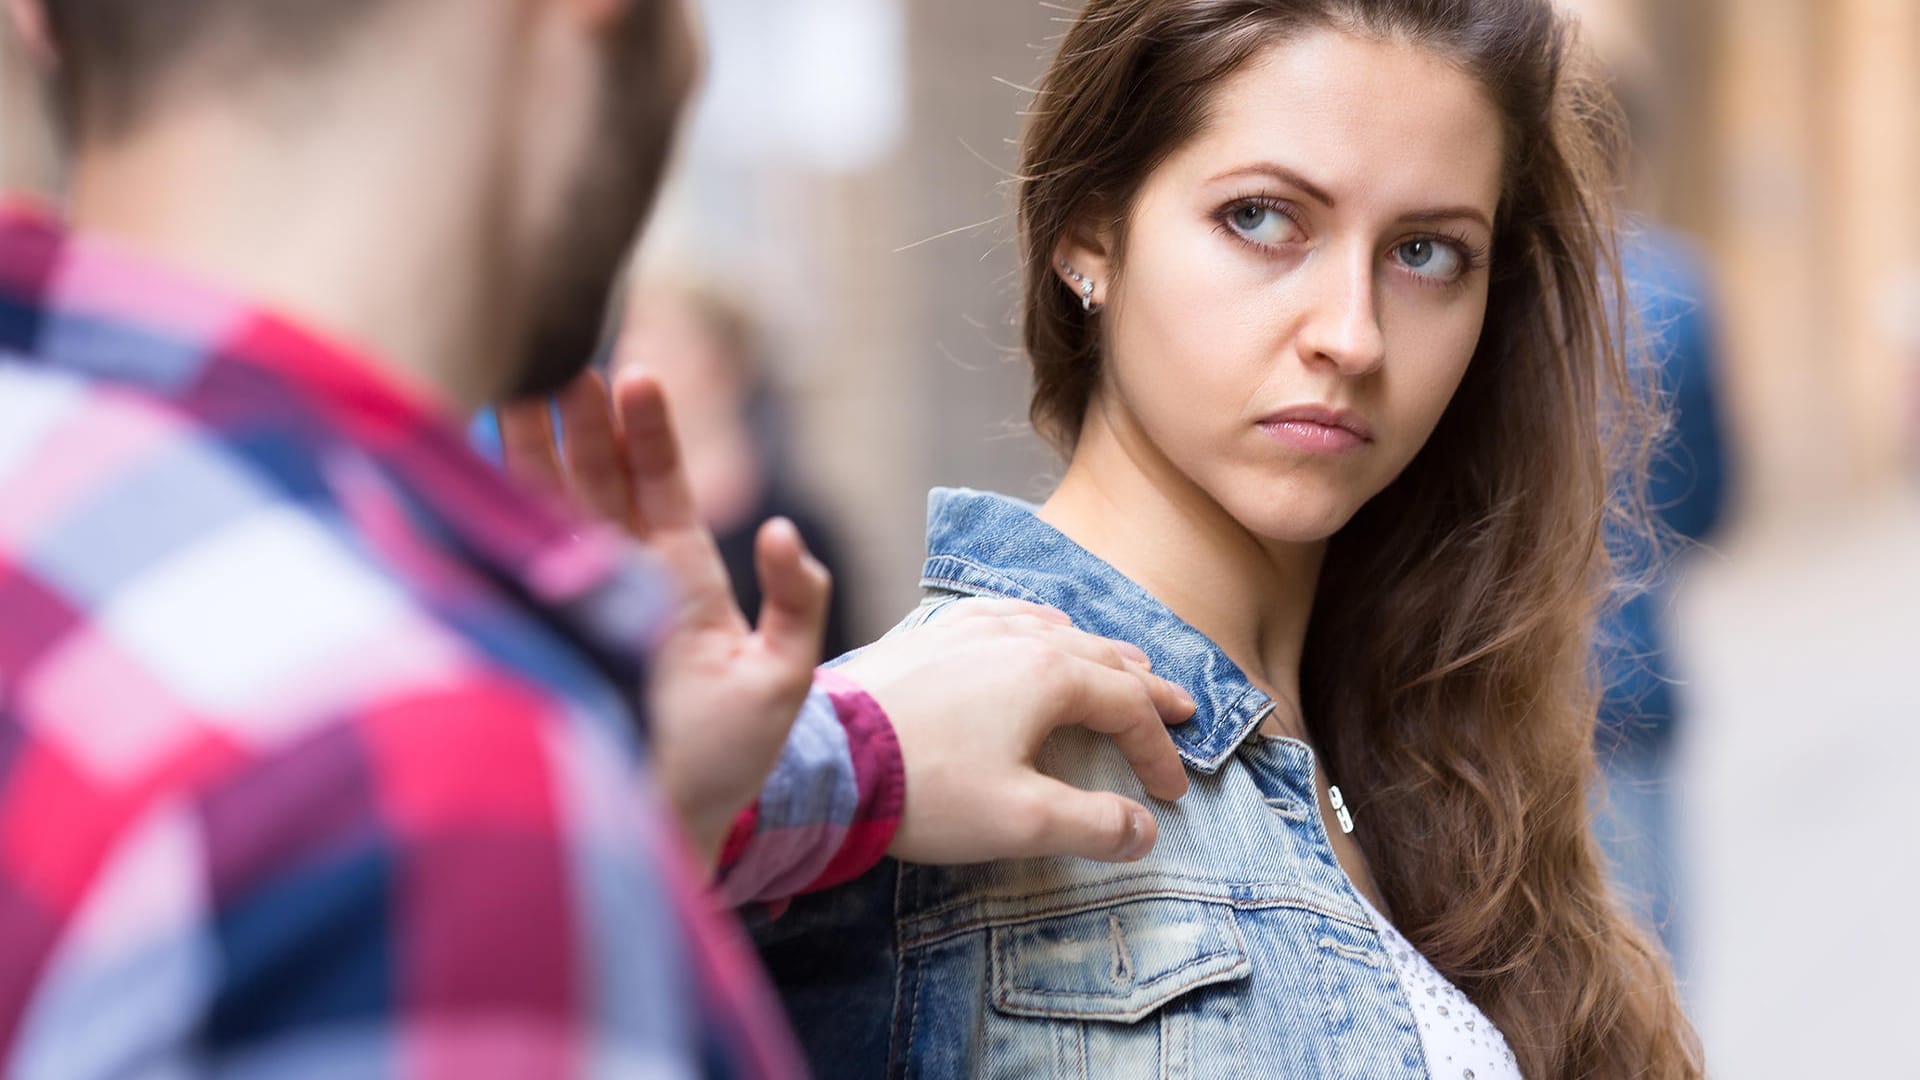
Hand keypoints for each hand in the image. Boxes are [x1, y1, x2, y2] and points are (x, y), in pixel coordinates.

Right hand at [499, 371, 829, 865]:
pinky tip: (470, 465)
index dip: (646, 432)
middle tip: (564, 355)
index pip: (658, 485)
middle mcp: (621, 576)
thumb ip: (798, 600)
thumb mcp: (781, 676)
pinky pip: (513, 562)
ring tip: (515, 383)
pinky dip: (493, 515)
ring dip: (529, 450)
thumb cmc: (727, 757)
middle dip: (577, 420)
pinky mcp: (542, 631)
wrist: (668, 825)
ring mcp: (577, 601)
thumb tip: (786, 531)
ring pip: (547, 509)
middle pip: (594, 480)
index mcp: (679, 575)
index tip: (633, 375)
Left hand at [837, 598, 1196, 864]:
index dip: (1157, 750)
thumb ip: (1093, 824)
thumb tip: (1144, 831)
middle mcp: (1015, 638)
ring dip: (1096, 653)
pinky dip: (1036, 626)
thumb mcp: (1022, 820)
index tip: (1170, 793)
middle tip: (1181, 707)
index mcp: (1049, 675)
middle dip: (1145, 689)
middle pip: (1101, 658)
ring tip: (1123, 664)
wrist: (828, 759)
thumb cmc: (925, 788)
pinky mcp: (927, 639)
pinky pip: (999, 617)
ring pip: (1053, 630)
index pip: (1127, 707)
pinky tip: (1032, 629)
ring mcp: (967, 631)